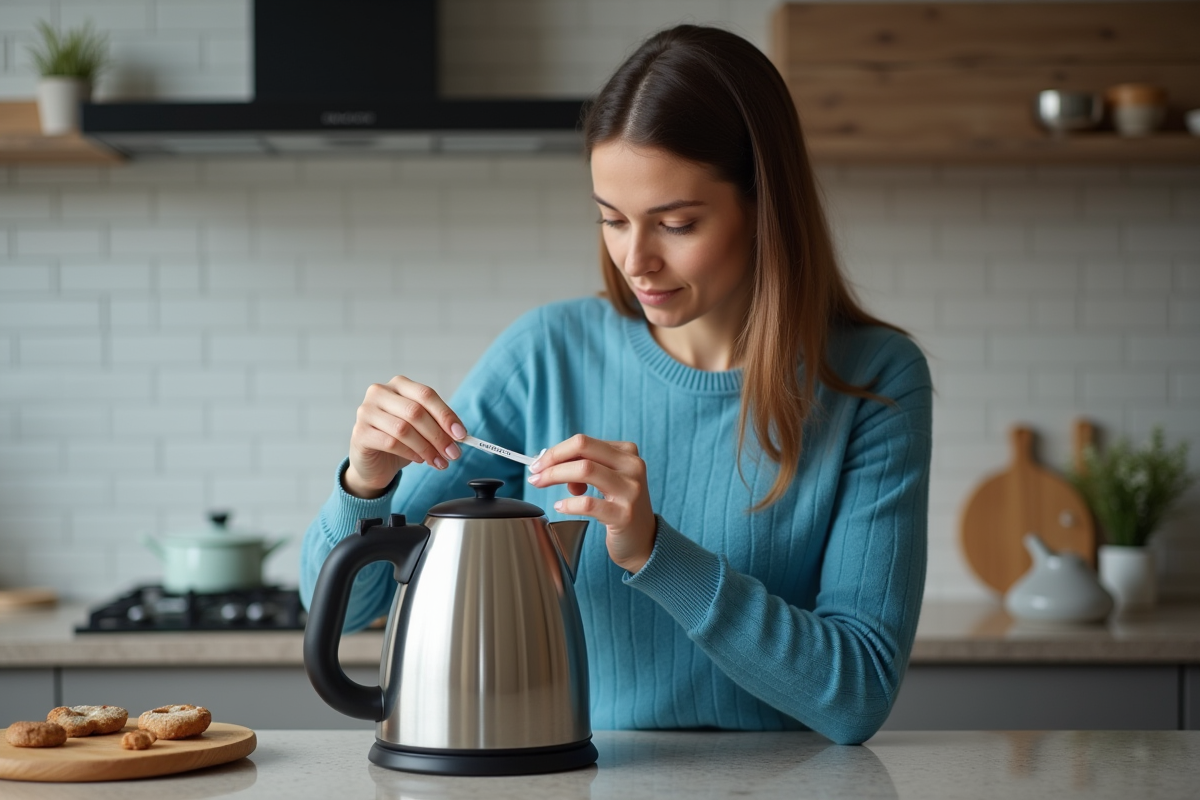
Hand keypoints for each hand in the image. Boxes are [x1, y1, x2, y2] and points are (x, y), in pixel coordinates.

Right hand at [345, 376, 466, 498]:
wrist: (374, 463)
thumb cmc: (401, 440)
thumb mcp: (422, 428)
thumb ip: (438, 426)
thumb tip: (460, 435)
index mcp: (399, 385)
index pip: (426, 395)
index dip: (446, 415)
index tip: (462, 434)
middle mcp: (380, 393)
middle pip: (415, 412)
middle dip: (438, 435)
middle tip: (453, 453)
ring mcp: (366, 412)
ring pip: (403, 429)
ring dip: (427, 448)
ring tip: (439, 461)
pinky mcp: (360, 433)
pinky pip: (390, 443)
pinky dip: (410, 453)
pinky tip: (420, 460)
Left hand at [527, 434, 655, 572]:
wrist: (644, 540)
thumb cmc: (620, 507)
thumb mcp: (608, 480)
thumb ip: (585, 467)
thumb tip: (550, 464)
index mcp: (627, 453)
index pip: (584, 442)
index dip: (557, 450)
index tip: (539, 462)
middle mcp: (632, 467)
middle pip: (583, 449)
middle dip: (552, 459)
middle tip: (535, 472)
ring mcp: (630, 490)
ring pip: (585, 470)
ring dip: (555, 475)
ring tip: (541, 484)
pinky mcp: (624, 514)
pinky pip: (588, 503)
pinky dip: (568, 503)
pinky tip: (560, 506)